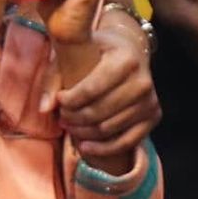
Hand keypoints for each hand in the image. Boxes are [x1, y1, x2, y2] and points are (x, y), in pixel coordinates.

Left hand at [53, 24, 160, 160]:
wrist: (130, 50)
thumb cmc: (96, 50)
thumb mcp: (74, 51)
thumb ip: (55, 77)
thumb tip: (44, 108)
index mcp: (125, 60)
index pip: (92, 89)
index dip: (70, 100)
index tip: (59, 101)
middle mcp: (143, 81)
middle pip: (100, 112)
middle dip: (75, 118)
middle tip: (61, 117)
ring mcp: (150, 101)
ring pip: (110, 128)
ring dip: (84, 133)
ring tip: (69, 126)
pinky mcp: (153, 116)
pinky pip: (127, 142)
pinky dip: (103, 148)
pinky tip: (85, 146)